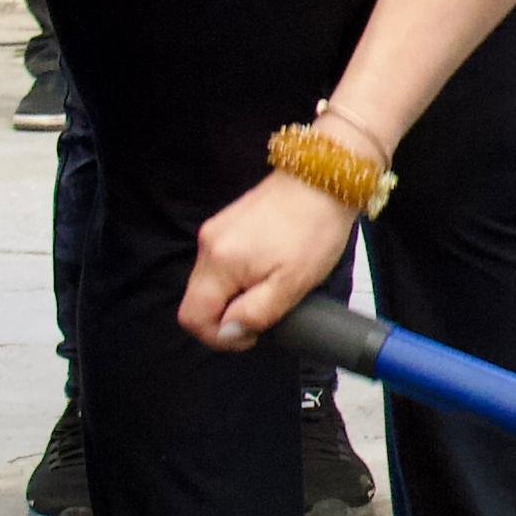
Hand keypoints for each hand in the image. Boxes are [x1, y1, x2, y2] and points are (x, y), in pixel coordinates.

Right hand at [182, 173, 358, 350]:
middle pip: (200, 299)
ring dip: (236, 295)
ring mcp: (215, 231)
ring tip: (273, 287)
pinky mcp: (227, 223)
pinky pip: (222, 263)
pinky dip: (240, 276)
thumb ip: (256, 312)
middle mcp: (207, 245)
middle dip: (229, 315)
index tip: (253, 334)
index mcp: (218, 262)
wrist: (323, 178)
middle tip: (268, 312)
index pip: (192, 317)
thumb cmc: (314, 231)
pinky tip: (269, 268)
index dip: (219, 337)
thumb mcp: (292, 283)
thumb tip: (229, 331)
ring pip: (211, 282)